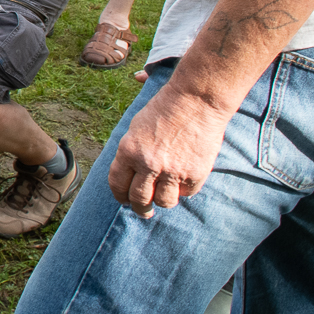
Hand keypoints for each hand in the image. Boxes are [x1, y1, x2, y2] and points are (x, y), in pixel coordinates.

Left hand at [107, 83, 233, 216]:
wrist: (195, 101)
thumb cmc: (164, 109)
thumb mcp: (136, 125)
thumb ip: (130, 148)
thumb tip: (125, 167)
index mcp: (128, 151)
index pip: (117, 183)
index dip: (120, 195)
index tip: (124, 201)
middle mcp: (147, 164)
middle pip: (139, 199)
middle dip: (140, 209)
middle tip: (143, 211)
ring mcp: (172, 171)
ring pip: (163, 202)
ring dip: (162, 201)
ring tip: (163, 198)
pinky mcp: (194, 174)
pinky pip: (186, 193)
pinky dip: (184, 190)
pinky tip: (183, 183)